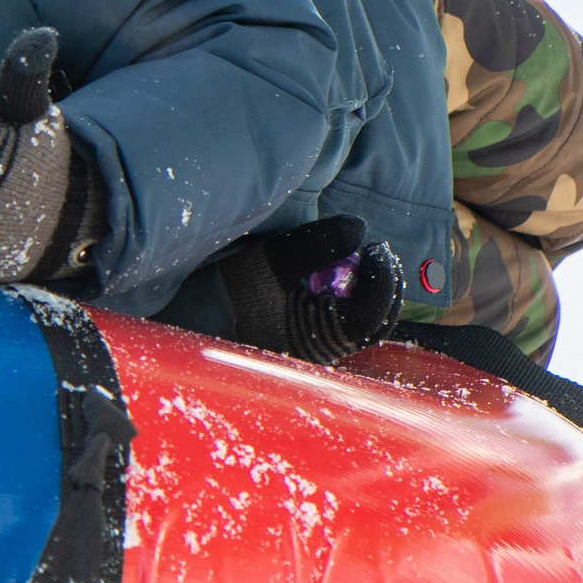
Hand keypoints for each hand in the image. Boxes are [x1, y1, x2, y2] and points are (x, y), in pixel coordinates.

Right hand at [219, 213, 402, 363]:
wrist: (199, 316)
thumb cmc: (237, 290)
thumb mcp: (276, 258)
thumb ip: (319, 243)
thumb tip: (360, 229)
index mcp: (322, 338)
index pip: (373, 312)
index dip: (384, 278)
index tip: (376, 247)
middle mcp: (325, 353)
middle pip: (376, 323)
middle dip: (384, 285)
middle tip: (378, 253)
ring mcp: (319, 353)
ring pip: (364, 327)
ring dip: (371, 293)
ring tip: (364, 261)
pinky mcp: (310, 346)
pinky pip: (346, 326)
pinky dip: (354, 302)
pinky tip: (345, 279)